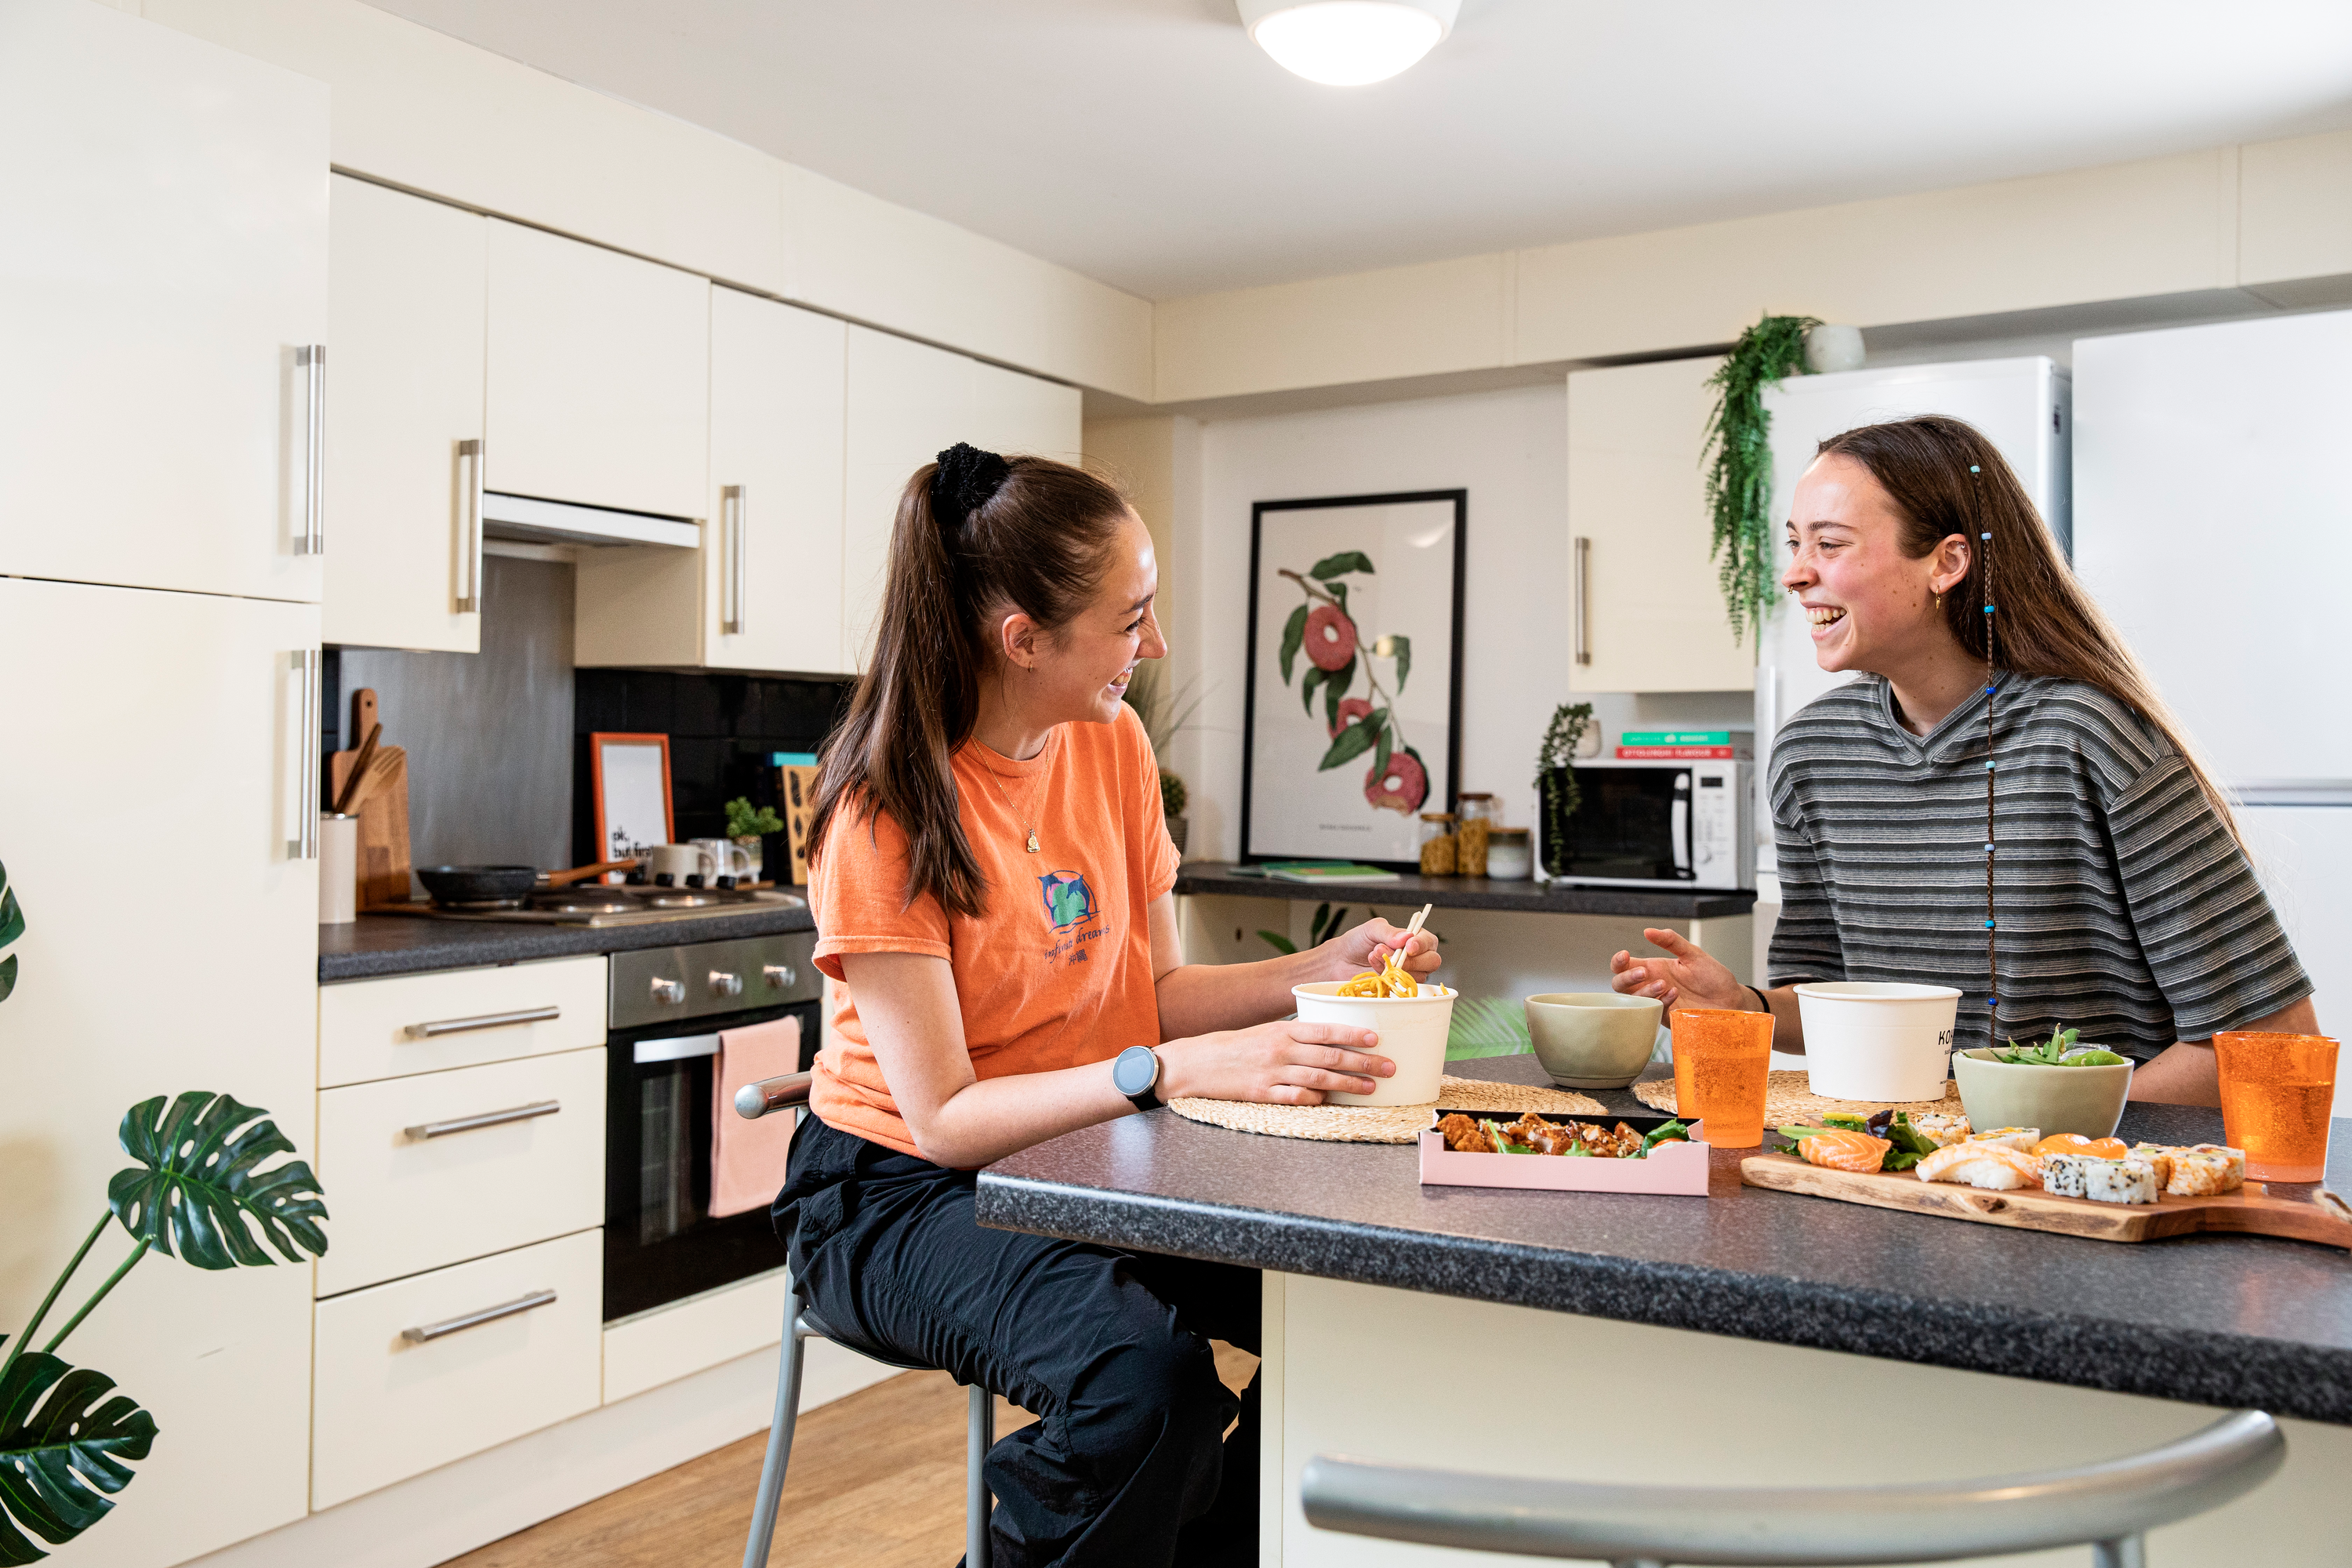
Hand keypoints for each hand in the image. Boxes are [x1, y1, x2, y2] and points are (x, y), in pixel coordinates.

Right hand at [1159, 1019, 1395, 1104]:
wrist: (1199, 1063)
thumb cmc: (1237, 1047)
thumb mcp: (1267, 1032)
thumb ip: (1297, 1035)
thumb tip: (1331, 1038)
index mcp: (1283, 1031)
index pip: (1325, 1030)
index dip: (1353, 1034)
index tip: (1377, 1038)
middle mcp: (1280, 1050)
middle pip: (1329, 1056)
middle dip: (1363, 1063)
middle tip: (1389, 1067)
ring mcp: (1272, 1073)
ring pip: (1319, 1078)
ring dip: (1348, 1083)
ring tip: (1371, 1088)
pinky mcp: (1262, 1094)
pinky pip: (1295, 1097)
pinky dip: (1314, 1098)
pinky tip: (1329, 1100)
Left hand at [1322, 916, 1440, 984]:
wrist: (1341, 959)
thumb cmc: (1359, 941)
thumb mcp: (1372, 929)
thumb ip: (1389, 932)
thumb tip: (1406, 937)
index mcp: (1415, 939)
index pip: (1430, 942)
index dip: (1422, 945)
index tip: (1409, 946)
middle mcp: (1417, 958)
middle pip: (1431, 962)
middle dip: (1410, 959)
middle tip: (1390, 954)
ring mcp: (1408, 975)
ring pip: (1416, 976)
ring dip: (1394, 966)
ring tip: (1374, 955)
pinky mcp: (1397, 988)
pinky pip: (1401, 986)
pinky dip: (1387, 977)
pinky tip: (1374, 969)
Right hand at [1609, 927, 1747, 1013]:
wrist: (1731, 1000)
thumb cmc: (1713, 977)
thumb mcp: (1693, 953)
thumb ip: (1671, 941)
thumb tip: (1648, 931)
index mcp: (1654, 968)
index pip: (1624, 966)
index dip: (1618, 962)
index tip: (1625, 956)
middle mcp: (1652, 985)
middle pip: (1620, 985)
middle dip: (1626, 978)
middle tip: (1643, 973)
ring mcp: (1658, 1002)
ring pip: (1633, 1001)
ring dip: (1645, 991)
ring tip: (1664, 984)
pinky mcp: (1667, 1017)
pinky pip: (1654, 1011)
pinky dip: (1661, 1002)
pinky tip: (1675, 995)